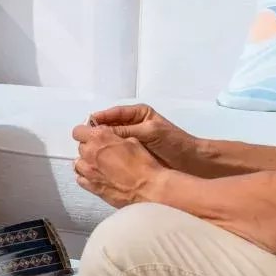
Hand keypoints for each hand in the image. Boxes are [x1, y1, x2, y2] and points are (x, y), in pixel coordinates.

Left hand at [72, 124, 165, 207]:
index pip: (79, 131)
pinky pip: (81, 179)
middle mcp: (90, 153)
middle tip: (102, 151)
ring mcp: (89, 171)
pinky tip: (97, 176)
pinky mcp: (92, 187)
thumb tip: (110, 138)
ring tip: (99, 165)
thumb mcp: (132, 141)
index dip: (85, 133)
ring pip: (78, 163)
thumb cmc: (143, 165)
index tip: (90, 135)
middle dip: (89, 148)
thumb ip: (115, 137)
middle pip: (80, 147)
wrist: (148, 188)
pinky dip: (86, 177)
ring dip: (86, 162)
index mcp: (99, 138)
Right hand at [86, 102, 203, 174]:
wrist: (191, 162)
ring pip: (111, 139)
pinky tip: (99, 160)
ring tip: (88, 151)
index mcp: (137, 113)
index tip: (86, 126)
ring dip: (101, 144)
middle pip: (109, 125)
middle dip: (97, 132)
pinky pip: (116, 151)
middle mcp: (132, 124)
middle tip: (84, 141)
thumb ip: (126, 131)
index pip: (113, 113)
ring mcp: (131, 139)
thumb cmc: (173, 142)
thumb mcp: (149, 132)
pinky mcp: (132, 154)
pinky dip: (108, 154)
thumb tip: (101, 132)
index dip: (99, 119)